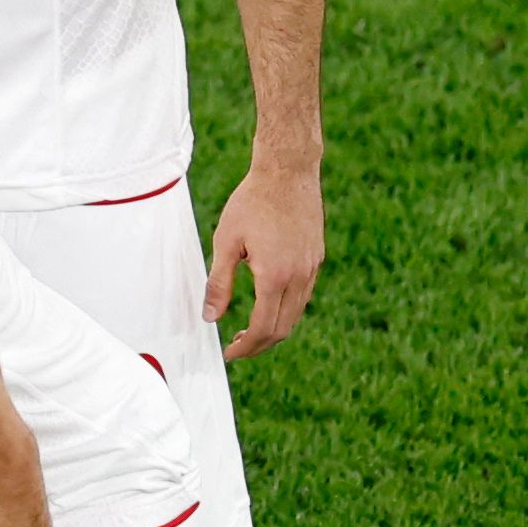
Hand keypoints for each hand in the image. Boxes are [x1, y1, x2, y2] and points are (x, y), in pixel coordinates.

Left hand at [206, 157, 323, 355]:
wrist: (288, 173)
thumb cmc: (251, 203)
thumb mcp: (225, 243)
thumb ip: (219, 283)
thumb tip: (211, 318)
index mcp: (276, 276)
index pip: (263, 327)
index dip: (246, 346)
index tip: (228, 353)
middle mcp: (300, 276)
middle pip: (283, 328)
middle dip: (259, 345)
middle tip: (235, 348)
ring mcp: (312, 268)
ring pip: (296, 314)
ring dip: (273, 329)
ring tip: (248, 332)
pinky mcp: (316, 258)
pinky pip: (303, 296)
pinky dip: (285, 310)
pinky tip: (266, 305)